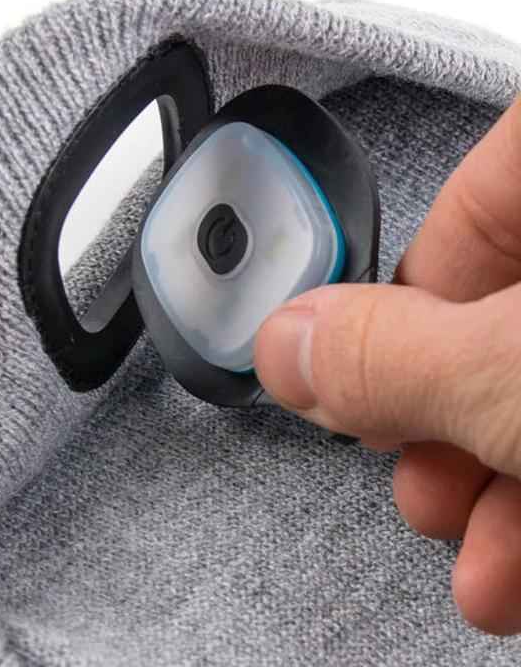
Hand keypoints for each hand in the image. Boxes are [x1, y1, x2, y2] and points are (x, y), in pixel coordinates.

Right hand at [254, 95, 520, 634]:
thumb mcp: (517, 372)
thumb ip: (392, 354)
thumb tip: (281, 344)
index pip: (463, 215)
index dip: (402, 311)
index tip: (371, 388)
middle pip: (501, 315)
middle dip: (442, 420)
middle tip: (416, 476)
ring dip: (495, 482)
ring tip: (477, 558)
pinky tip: (520, 562)